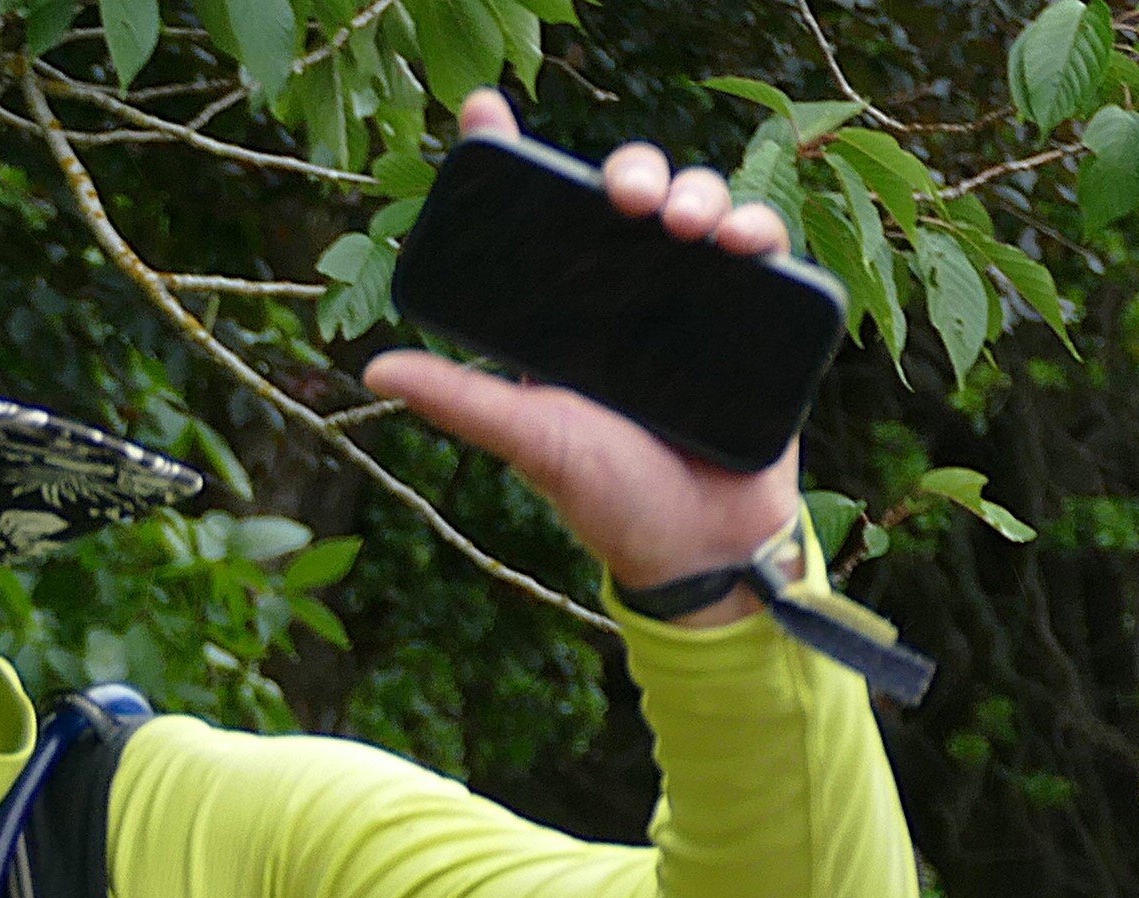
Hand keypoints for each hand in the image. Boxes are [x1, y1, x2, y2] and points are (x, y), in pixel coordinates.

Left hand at [361, 94, 804, 598]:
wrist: (699, 545)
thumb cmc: (607, 496)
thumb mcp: (530, 440)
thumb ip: (463, 401)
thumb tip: (374, 365)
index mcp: (567, 312)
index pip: (538, 221)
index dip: (512, 158)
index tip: (484, 112)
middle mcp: (629, 295)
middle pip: (630, 196)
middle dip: (633, 171)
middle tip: (625, 195)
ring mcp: (696, 299)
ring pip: (699, 209)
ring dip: (699, 192)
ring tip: (685, 223)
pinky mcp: (759, 316)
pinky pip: (763, 251)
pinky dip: (758, 230)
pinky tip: (746, 239)